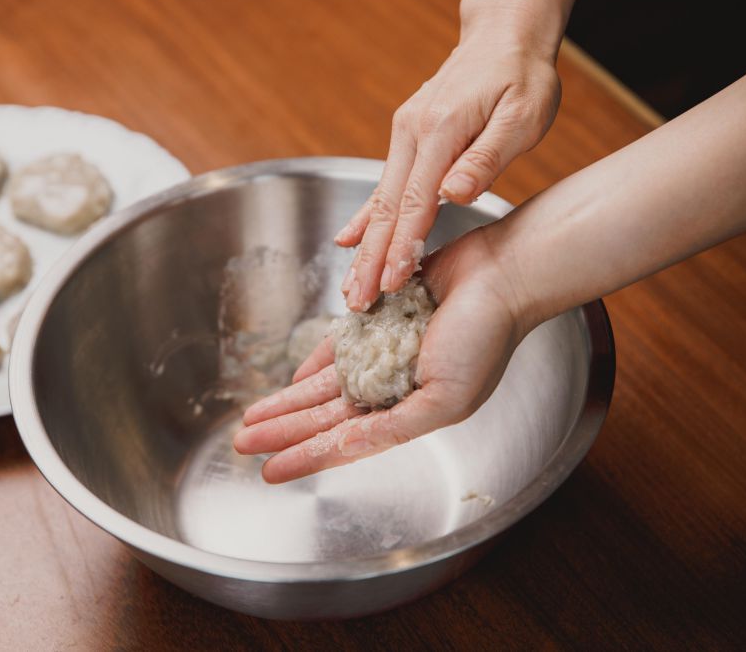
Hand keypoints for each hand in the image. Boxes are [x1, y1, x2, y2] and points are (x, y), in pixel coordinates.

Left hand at [235, 227, 528, 482]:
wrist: (502, 274)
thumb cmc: (485, 338)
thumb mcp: (443, 399)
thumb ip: (392, 426)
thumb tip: (345, 445)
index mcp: (409, 413)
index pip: (343, 442)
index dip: (305, 456)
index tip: (268, 471)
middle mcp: (392, 387)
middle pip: (322, 416)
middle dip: (282, 431)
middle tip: (242, 444)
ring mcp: (383, 354)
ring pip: (323, 387)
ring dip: (287, 402)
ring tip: (253, 417)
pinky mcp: (378, 320)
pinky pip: (337, 347)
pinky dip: (314, 363)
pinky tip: (292, 378)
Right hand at [336, 33, 560, 310]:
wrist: (504, 36)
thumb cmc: (522, 76)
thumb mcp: (522, 115)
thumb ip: (487, 157)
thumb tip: (456, 194)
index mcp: (441, 130)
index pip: (416, 201)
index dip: (401, 245)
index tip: (390, 282)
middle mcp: (413, 132)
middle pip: (386, 207)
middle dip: (370, 258)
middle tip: (357, 300)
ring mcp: (405, 134)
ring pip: (380, 200)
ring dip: (364, 246)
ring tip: (351, 286)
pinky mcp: (407, 137)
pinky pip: (384, 185)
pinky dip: (364, 216)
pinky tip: (347, 239)